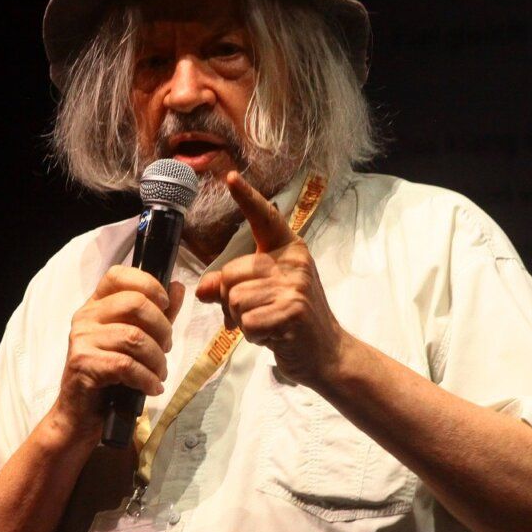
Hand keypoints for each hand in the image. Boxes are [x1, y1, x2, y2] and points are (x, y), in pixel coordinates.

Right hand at [55, 266, 185, 433]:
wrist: (80, 415)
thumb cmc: (109, 377)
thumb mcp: (135, 341)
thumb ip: (157, 314)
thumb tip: (178, 287)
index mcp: (96, 305)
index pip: (119, 275)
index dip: (148, 284)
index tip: (165, 306)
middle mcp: (85, 317)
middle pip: (134, 303)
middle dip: (162, 328)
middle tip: (166, 349)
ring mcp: (81, 339)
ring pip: (134, 337)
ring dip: (157, 359)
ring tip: (159, 374)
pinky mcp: (83, 364)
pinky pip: (125, 364)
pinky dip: (147, 378)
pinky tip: (152, 388)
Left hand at [195, 171, 345, 387]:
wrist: (328, 354)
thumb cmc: (292, 322)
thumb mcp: (263, 296)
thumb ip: (232, 286)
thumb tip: (203, 289)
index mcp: (289, 250)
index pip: (265, 219)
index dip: (247, 198)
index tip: (229, 176)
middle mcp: (294, 262)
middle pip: (230, 273)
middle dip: (231, 300)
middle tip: (255, 314)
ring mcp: (295, 286)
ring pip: (235, 299)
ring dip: (242, 320)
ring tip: (267, 325)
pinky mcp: (292, 312)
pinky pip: (246, 322)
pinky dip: (252, 336)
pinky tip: (273, 337)